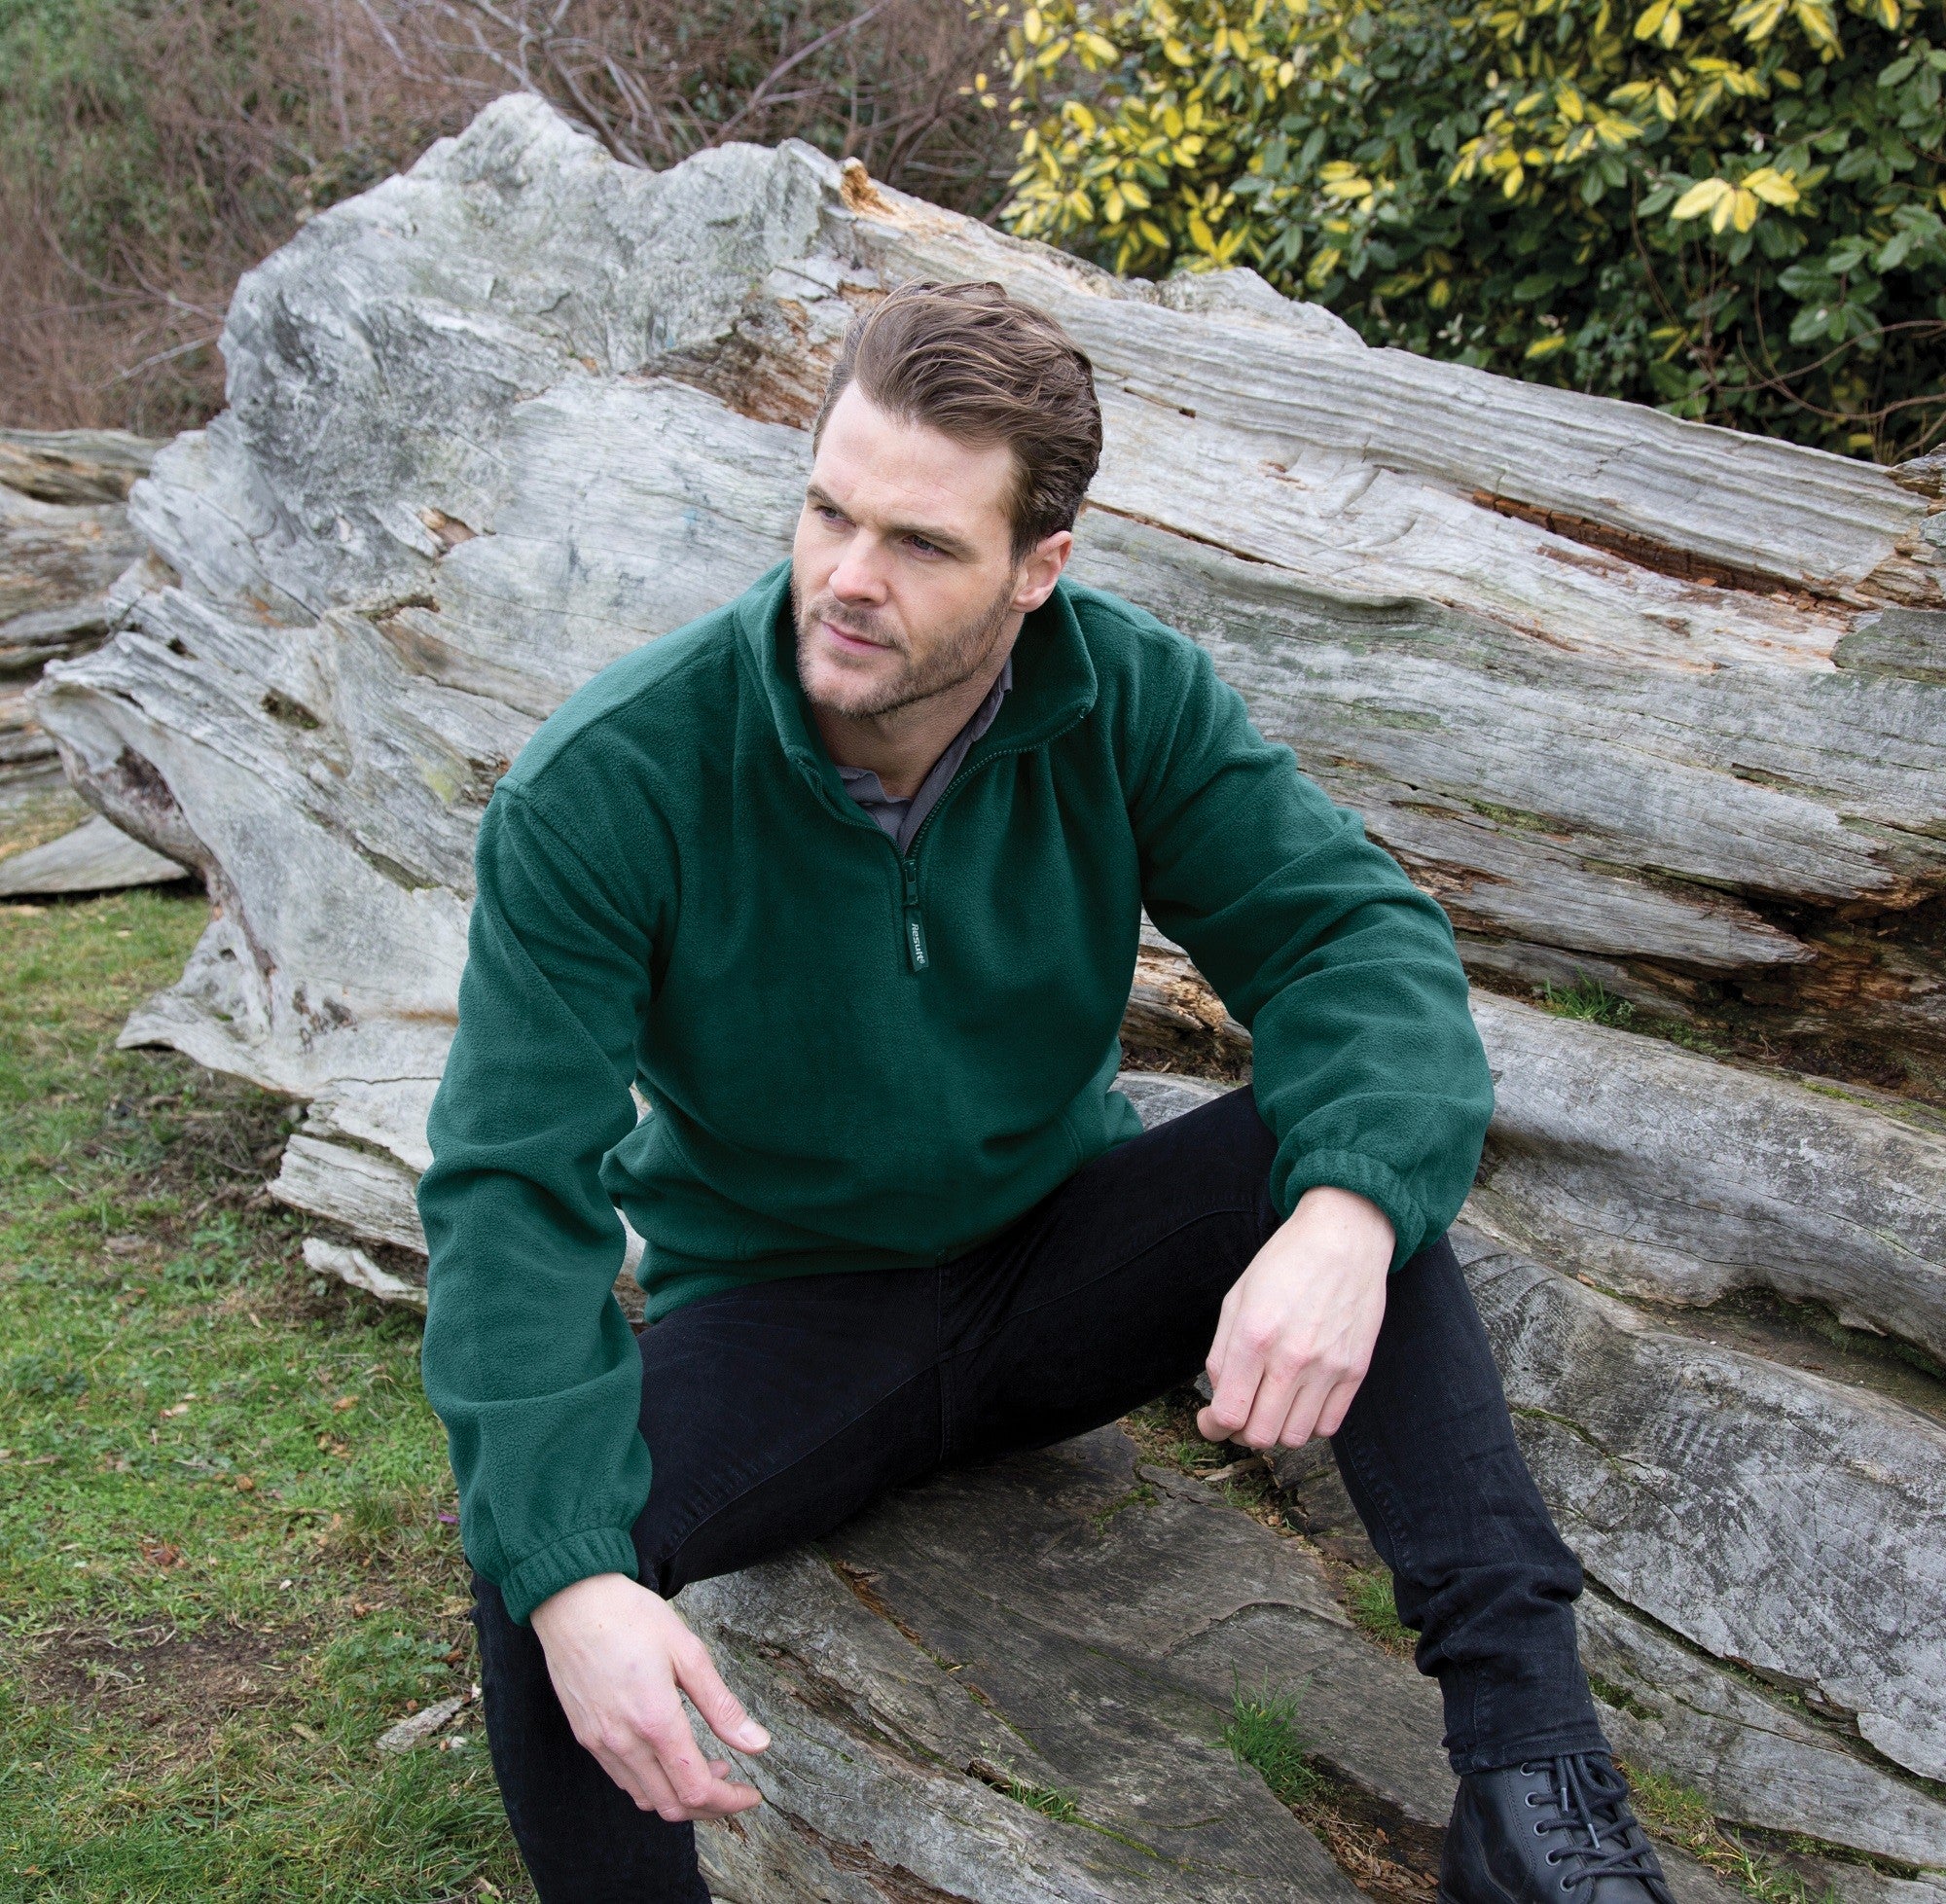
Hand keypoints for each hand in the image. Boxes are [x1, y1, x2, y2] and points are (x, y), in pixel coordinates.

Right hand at [530, 1571, 768, 1819]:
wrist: (572, 1601)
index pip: (697, 1789)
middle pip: (672, 1806)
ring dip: (680, 1796)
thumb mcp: (688, 1652)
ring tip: (706, 1766)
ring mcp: (600, 1743)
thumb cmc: (632, 1617)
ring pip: (645, 1798)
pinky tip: (667, 1756)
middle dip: (709, 1806)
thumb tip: (759, 1744)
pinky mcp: (586, 1737)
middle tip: (733, 1784)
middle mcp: (624, 1742)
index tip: (751, 1794)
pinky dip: (652, 1783)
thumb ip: (722, 1706)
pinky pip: (623, 1779)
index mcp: (656, 1721)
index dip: (729, 1801)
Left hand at [1198, 1185, 1392, 1450]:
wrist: (1344, 1239)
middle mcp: (1291, 1358)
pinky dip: (1308, 1425)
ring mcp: (1328, 1368)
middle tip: (1239, 1415)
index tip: (1210, 1422)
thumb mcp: (1237, 1298)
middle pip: (1260, 1435)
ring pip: (1294, 1438)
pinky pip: (1329, 1426)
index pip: (1228, 1413)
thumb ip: (1222, 1352)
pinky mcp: (1356, 1371)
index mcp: (1253, 1336)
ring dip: (1275, 1431)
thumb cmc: (1285, 1263)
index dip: (1212, 1427)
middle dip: (1240, 1433)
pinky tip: (1298, 1403)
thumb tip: (1221, 1396)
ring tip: (1269, 1408)